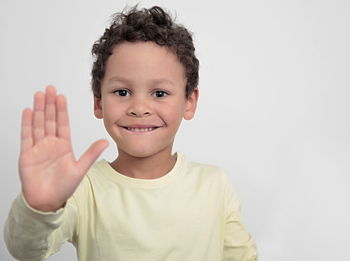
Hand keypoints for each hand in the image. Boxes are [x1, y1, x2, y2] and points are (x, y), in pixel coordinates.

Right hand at [19, 86, 107, 211]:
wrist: (47, 202)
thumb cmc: (64, 188)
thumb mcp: (80, 169)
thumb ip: (91, 154)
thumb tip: (105, 141)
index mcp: (64, 146)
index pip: (63, 123)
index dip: (62, 110)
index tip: (62, 96)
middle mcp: (51, 144)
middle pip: (50, 119)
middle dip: (50, 104)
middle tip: (50, 88)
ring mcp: (38, 148)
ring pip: (38, 124)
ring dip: (39, 109)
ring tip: (39, 95)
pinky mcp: (27, 154)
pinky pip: (26, 136)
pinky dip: (27, 123)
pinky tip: (28, 111)